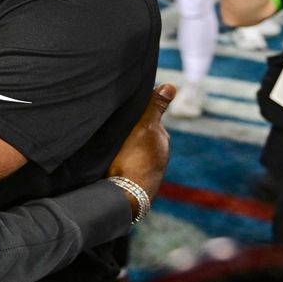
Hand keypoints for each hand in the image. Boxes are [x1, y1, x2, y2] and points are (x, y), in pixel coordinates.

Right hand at [108, 84, 174, 208]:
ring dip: (126, 148)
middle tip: (114, 127)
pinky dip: (122, 161)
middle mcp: (158, 157)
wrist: (125, 196)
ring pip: (135, 152)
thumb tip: (171, 85)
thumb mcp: (145, 127)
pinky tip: (112, 162)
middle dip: (132, 132)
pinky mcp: (136, 183)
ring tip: (111, 145)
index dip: (137, 115)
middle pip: (143, 137)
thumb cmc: (135, 159)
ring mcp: (148, 172)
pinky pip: (128, 165)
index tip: (124, 112)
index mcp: (162, 141)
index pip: (150, 121)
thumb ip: (156, 107)